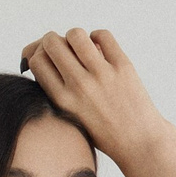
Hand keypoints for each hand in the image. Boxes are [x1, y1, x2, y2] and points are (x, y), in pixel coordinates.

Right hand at [18, 28, 165, 166]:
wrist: (138, 142)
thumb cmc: (102, 132)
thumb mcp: (69, 118)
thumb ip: (54, 91)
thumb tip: (40, 56)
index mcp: (62, 100)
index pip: (37, 61)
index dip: (39, 54)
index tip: (47, 58)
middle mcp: (79, 85)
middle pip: (52, 43)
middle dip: (52, 41)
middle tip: (62, 49)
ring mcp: (102, 74)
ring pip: (75, 34)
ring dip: (74, 37)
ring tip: (80, 47)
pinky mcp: (123, 66)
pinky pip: (102, 36)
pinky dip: (97, 37)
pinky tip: (98, 47)